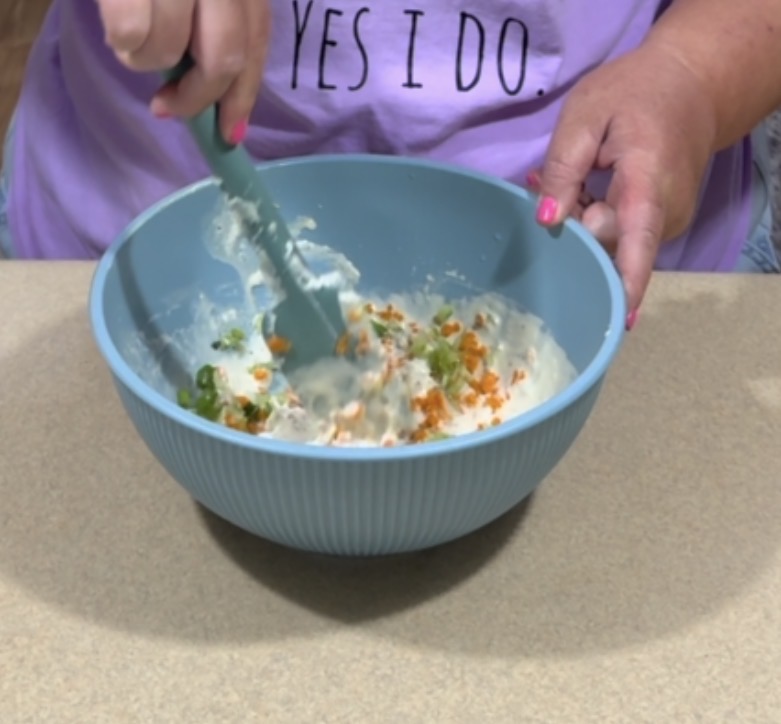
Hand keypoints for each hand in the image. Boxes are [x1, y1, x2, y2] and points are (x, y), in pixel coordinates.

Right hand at [96, 0, 268, 141]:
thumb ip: (213, 23)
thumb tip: (213, 93)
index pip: (256, 42)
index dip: (243, 95)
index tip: (230, 133)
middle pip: (224, 58)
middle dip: (196, 97)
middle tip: (168, 106)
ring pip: (171, 49)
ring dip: (146, 61)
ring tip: (131, 44)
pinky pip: (129, 31)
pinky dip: (121, 41)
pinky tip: (116, 29)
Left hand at [529, 43, 718, 322]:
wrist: (694, 82)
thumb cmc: (636, 93)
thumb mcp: (586, 114)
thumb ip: (564, 167)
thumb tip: (546, 220)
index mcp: (647, 186)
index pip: (635, 245)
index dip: (623, 284)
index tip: (616, 320)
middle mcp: (664, 214)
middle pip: (606, 246)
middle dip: (571, 227)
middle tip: (547, 187)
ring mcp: (667, 223)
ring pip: (610, 244)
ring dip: (581, 222)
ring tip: (573, 182)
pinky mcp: (661, 225)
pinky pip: (620, 237)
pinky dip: (596, 219)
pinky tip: (585, 192)